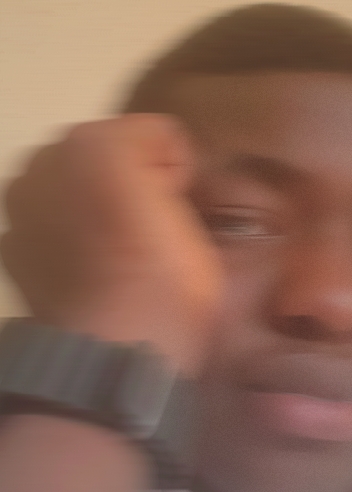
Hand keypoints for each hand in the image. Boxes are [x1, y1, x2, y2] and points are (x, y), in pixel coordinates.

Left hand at [0, 114, 223, 376]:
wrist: (113, 355)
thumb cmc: (166, 281)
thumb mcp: (191, 208)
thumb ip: (174, 167)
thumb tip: (157, 177)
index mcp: (94, 141)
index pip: (155, 136)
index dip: (175, 170)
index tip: (179, 209)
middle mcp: (42, 160)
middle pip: (107, 154)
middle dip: (129, 180)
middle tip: (151, 230)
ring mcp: (19, 204)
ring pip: (76, 185)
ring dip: (95, 203)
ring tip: (117, 250)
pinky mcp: (10, 245)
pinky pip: (52, 220)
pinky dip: (67, 232)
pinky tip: (87, 265)